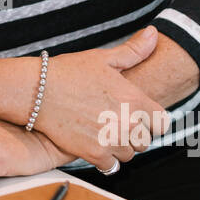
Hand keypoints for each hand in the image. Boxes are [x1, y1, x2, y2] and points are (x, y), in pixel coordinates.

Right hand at [31, 26, 171, 171]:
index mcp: (134, 99)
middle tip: (115, 122)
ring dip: (119, 147)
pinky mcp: (93, 154)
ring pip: (129, 154)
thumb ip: (134, 51)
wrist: (36, 91)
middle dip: (133, 133)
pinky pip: (111, 166)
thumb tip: (154, 33)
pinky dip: (105, 159)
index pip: (163, 123)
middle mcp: (127, 122)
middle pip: (145, 141)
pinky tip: (94, 145)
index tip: (140, 117)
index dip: (153, 120)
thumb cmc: (69, 72)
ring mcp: (111, 140)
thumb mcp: (103, 58)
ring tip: (103, 133)